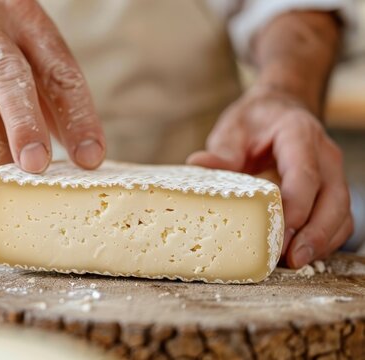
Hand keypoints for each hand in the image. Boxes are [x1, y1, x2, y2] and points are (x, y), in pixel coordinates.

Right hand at [0, 0, 105, 172]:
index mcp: (23, 16)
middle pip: (9, 79)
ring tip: (4, 173)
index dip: (78, 116)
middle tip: (37, 166)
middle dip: (25, 127)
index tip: (90, 157)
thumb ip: (48, 92)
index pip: (59, 69)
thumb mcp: (21, 45)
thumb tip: (79, 151)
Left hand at [187, 85, 352, 267]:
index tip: (280, 230)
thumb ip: (222, 149)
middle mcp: (324, 155)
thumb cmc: (255, 122)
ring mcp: (333, 174)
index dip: (296, 205)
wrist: (278, 112)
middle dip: (315, 233)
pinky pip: (337, 221)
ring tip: (294, 263)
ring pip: (341, 214)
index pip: (305, 173)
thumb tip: (199, 164)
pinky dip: (323, 241)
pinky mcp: (330, 192)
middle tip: (292, 259)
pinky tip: (299, 255)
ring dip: (321, 242)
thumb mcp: (233, 128)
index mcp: (299, 134)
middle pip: (333, 199)